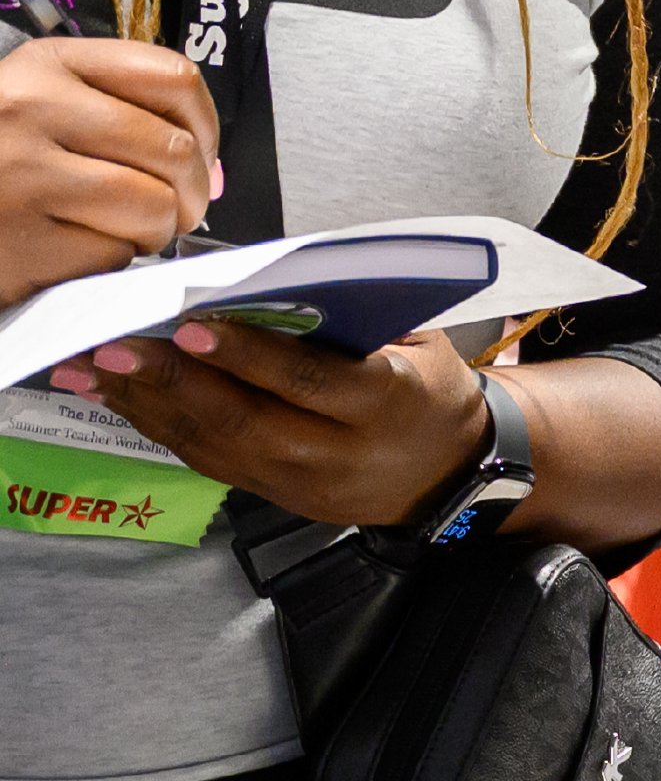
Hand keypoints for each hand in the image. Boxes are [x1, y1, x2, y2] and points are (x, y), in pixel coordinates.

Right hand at [0, 36, 218, 305]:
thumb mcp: (39, 108)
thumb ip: (121, 116)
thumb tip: (210, 170)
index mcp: (45, 64)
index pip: (172, 77)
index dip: (205, 123)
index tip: (200, 150)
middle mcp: (30, 108)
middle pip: (175, 149)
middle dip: (192, 192)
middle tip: (174, 209)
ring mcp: (23, 173)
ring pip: (156, 205)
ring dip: (154, 231)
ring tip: (119, 229)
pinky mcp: (23, 239)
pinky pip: (115, 253)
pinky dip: (108, 260)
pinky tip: (72, 249)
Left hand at [53, 322, 488, 526]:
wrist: (448, 473)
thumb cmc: (429, 391)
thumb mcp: (419, 343)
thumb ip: (352, 320)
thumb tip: (261, 283)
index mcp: (385, 406)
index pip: (307, 381)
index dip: (246, 356)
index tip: (192, 326)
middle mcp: (340, 454)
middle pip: (244, 420)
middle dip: (171, 381)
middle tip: (113, 346)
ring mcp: (303, 484)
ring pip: (213, 445)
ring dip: (146, 404)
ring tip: (92, 368)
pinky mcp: (275, 497)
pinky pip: (207, 461)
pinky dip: (157, 426)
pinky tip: (119, 398)